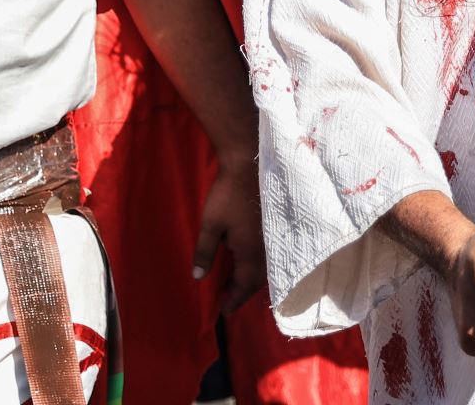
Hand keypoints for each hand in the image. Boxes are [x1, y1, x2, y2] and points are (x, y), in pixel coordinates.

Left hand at [193, 151, 265, 310]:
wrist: (250, 164)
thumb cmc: (227, 195)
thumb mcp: (210, 225)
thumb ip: (204, 253)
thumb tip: (199, 278)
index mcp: (251, 253)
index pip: (244, 286)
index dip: (233, 300)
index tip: (224, 311)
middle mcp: (266, 249)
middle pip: (257, 280)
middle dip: (242, 291)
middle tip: (226, 296)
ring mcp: (273, 237)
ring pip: (265, 267)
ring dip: (250, 277)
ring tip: (234, 278)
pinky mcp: (275, 226)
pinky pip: (268, 254)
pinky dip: (256, 263)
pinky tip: (245, 257)